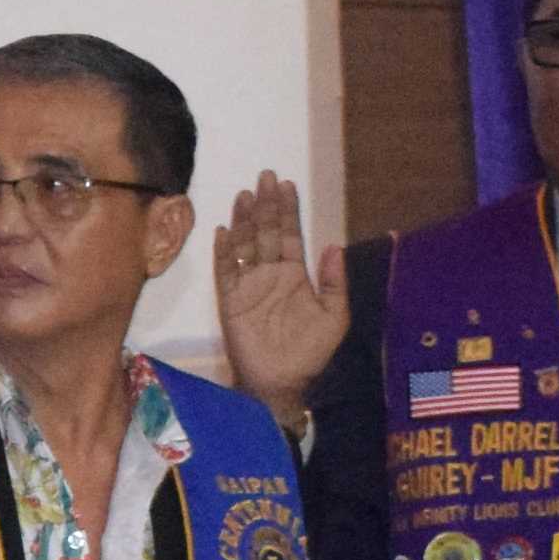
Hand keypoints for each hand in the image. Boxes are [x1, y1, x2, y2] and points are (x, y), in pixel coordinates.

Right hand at [212, 170, 346, 420]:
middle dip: (266, 205)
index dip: (288, 210)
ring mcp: (249, 285)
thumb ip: (335, 283)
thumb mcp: (334, 317)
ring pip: (246, 245)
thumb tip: (334, 245)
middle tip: (265, 177)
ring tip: (245, 195)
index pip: (290, 235)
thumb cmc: (309, 352)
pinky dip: (224, 252)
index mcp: (295, 275)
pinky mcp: (231, 300)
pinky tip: (224, 232)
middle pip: (267, 232)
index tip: (285, 184)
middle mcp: (270, 274)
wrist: (281, 383)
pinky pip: (226, 271)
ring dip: (245, 220)